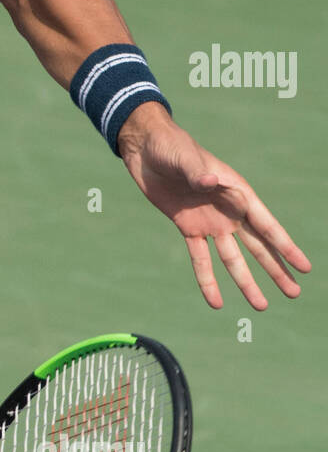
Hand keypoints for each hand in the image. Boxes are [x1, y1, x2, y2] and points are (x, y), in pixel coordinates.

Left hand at [117, 104, 310, 309]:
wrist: (146, 147)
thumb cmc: (171, 146)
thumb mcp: (185, 157)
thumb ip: (197, 172)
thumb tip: (207, 183)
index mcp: (237, 193)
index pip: (267, 226)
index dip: (286, 247)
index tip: (305, 268)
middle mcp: (229, 211)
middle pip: (257, 247)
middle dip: (276, 270)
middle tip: (294, 293)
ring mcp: (210, 222)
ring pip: (232, 259)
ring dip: (246, 282)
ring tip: (261, 306)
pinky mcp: (188, 228)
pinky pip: (199, 259)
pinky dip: (206, 280)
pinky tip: (215, 302)